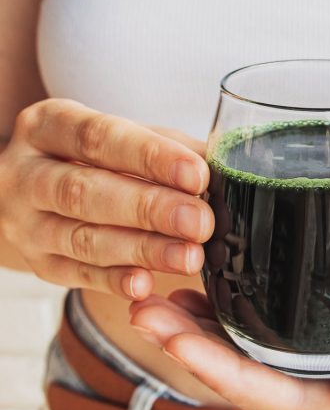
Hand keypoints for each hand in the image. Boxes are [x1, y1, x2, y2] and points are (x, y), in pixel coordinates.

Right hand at [0, 99, 214, 298]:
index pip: (99, 137)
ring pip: (83, 239)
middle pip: (86, 192)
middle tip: (200, 222)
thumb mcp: (125, 140)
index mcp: (49, 126)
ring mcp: (26, 223)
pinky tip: (146, 284)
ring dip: (142, 250)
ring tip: (189, 257)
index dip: (150, 157)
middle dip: (149, 209)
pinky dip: (114, 281)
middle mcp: (26, 173)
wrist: (35, 192)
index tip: (197, 175)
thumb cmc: (95, 159)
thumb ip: (169, 148)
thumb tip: (224, 164)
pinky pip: (77, 276)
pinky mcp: (38, 263)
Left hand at [131, 212, 329, 409]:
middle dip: (198, 354)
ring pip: (257, 360)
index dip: (232, 379)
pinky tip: (196, 288)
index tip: (179, 341)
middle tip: (146, 310)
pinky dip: (228, 315)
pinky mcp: (328, 328)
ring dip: (202, 334)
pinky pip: (271, 333)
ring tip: (151, 297)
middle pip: (261, 383)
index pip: (294, 402)